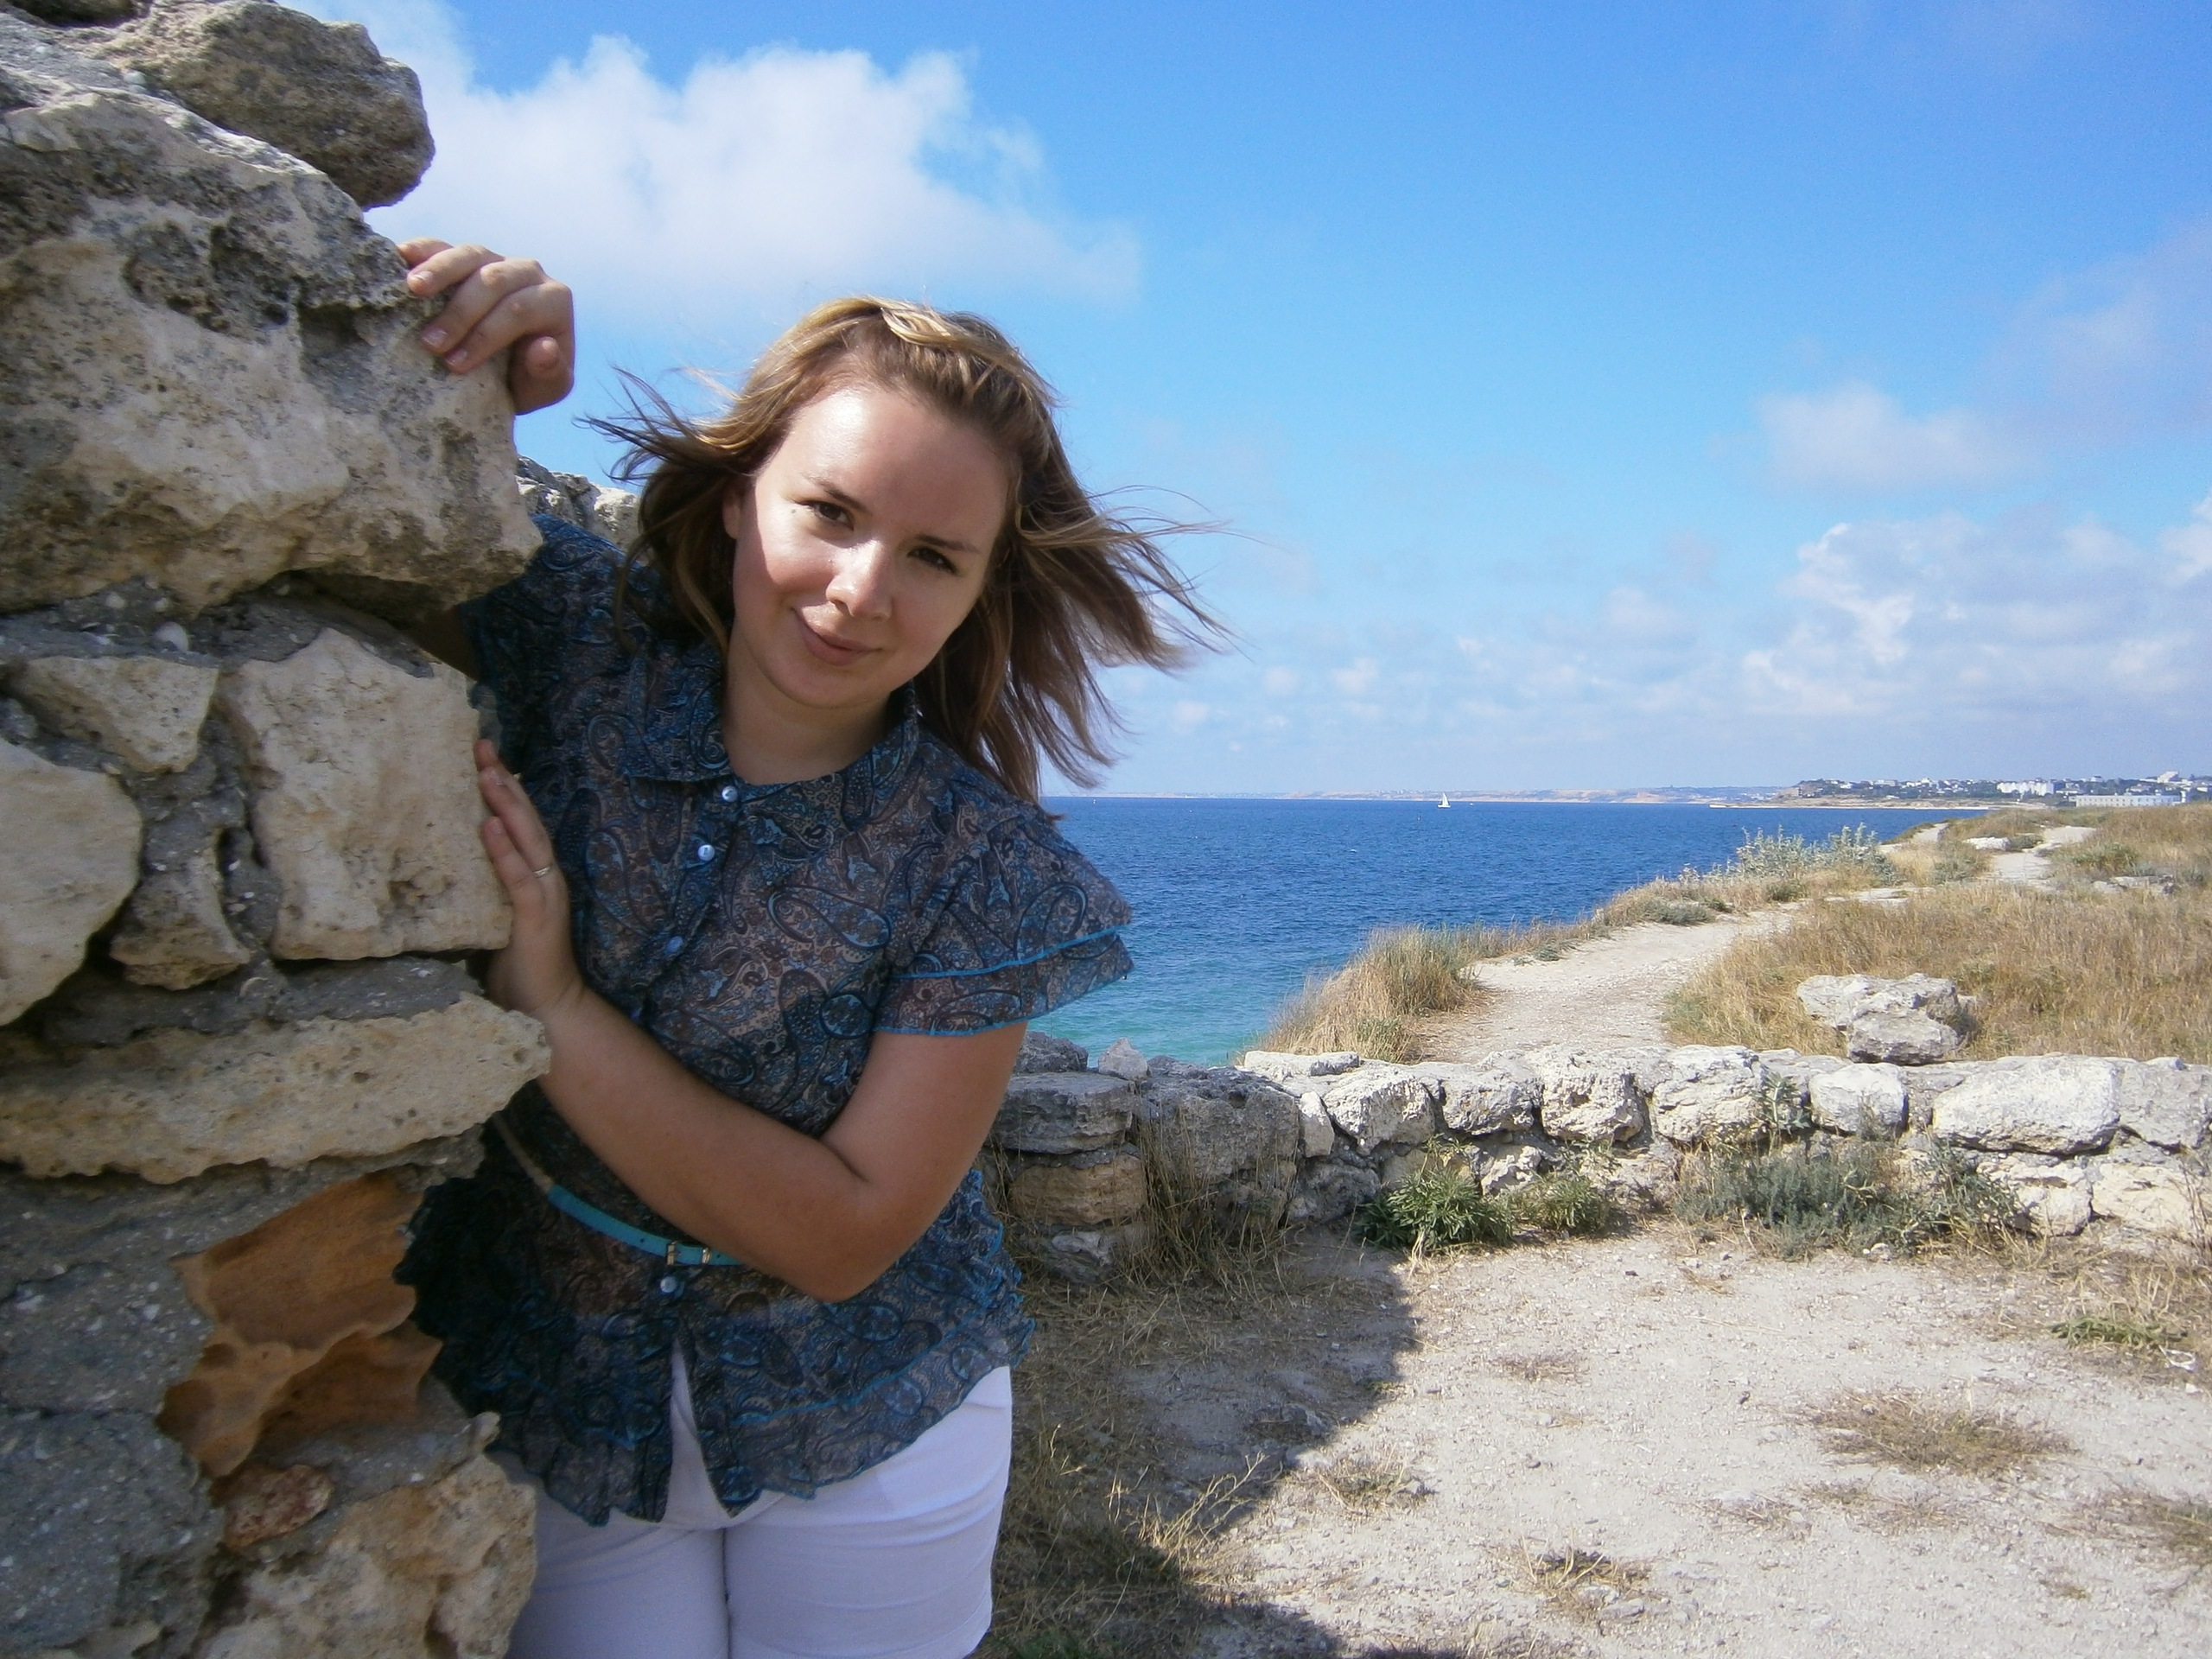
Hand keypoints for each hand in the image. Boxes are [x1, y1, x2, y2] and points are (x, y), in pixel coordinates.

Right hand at [400, 238, 574, 414]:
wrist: (505, 371)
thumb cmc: (528, 380)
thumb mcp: (545, 389)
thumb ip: (550, 374)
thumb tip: (544, 347)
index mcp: (554, 301)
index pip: (520, 311)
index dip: (487, 336)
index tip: (455, 365)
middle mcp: (528, 273)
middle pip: (494, 281)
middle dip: (461, 313)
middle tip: (431, 345)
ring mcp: (495, 258)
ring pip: (470, 254)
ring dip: (440, 272)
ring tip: (413, 290)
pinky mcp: (464, 256)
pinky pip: (443, 245)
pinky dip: (422, 249)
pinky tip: (402, 256)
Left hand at [475, 738, 585, 1019]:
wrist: (548, 1009)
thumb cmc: (518, 969)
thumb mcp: (493, 918)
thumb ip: (481, 890)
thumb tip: (443, 865)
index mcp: (535, 875)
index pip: (519, 822)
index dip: (503, 787)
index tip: (481, 755)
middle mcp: (544, 876)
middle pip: (524, 818)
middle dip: (502, 780)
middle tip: (481, 745)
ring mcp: (544, 894)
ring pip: (526, 838)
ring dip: (506, 804)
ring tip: (486, 773)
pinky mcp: (537, 917)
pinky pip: (518, 877)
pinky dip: (504, 850)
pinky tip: (488, 826)